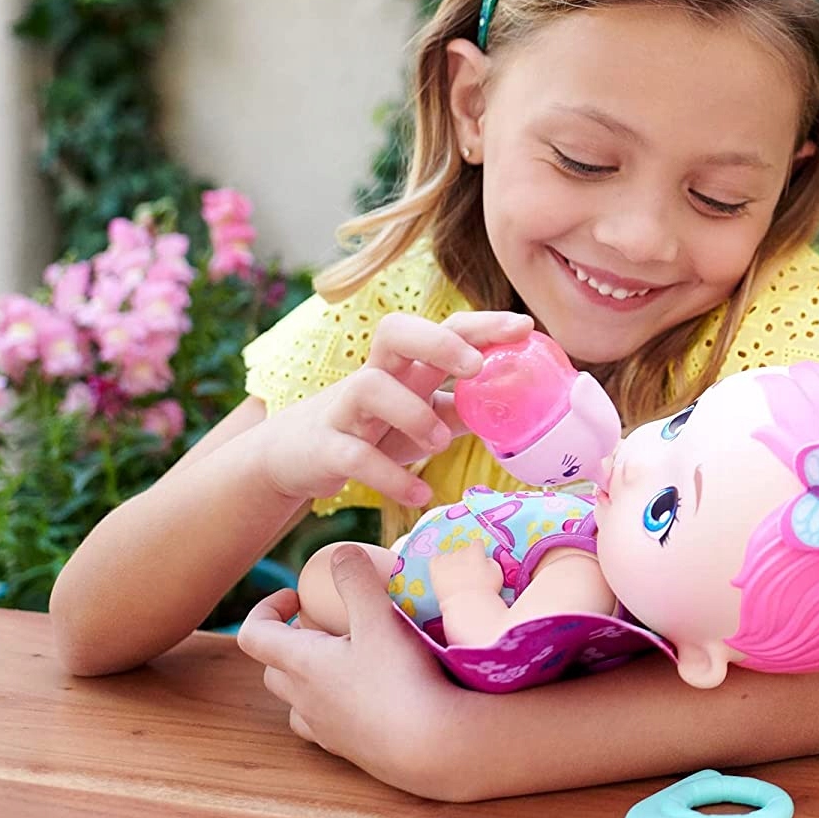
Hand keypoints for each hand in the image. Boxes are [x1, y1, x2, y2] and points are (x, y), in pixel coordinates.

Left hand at [236, 545, 469, 797]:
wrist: (431, 747)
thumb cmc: (401, 679)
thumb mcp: (379, 618)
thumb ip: (356, 580)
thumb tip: (340, 552)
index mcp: (301, 665)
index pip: (253, 635)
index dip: (266, 608)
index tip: (297, 596)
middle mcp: (305, 701)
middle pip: (274, 669)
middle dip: (291, 642)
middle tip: (328, 626)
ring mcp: (327, 730)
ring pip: (298, 702)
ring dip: (310, 678)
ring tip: (348, 661)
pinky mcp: (353, 750)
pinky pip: (329, 726)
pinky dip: (337, 706)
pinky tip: (372, 695)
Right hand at [253, 310, 532, 506]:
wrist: (294, 456)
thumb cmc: (372, 429)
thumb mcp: (421, 418)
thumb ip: (464, 410)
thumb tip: (519, 409)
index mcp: (406, 367)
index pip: (444, 329)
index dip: (483, 325)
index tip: (524, 327)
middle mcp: (375, 377)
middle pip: (395, 332)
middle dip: (439, 342)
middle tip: (475, 368)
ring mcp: (345, 410)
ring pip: (369, 387)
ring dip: (413, 413)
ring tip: (441, 443)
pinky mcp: (326, 449)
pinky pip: (355, 456)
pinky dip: (391, 477)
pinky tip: (420, 493)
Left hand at [428, 546, 504, 599]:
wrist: (467, 604)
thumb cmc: (486, 591)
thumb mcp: (497, 574)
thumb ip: (491, 562)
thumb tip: (485, 560)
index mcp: (476, 551)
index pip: (477, 543)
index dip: (479, 551)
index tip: (479, 560)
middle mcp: (460, 552)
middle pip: (463, 551)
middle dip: (466, 559)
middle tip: (468, 574)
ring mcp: (446, 559)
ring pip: (449, 557)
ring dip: (453, 564)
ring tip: (455, 577)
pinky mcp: (435, 568)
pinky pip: (435, 560)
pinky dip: (438, 565)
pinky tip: (443, 573)